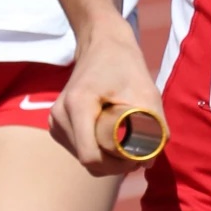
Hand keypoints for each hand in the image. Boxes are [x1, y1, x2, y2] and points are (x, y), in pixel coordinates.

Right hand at [51, 26, 159, 175]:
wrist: (101, 44)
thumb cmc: (125, 66)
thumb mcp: (147, 93)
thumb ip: (155, 128)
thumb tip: (148, 164)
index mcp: (78, 104)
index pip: (91, 156)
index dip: (117, 165)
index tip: (137, 157)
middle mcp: (60, 114)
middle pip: (88, 161)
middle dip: (115, 165)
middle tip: (138, 155)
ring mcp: (54, 121)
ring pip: (83, 159)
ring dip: (107, 161)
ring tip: (128, 145)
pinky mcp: (56, 125)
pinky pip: (79, 151)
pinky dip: (98, 153)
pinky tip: (112, 139)